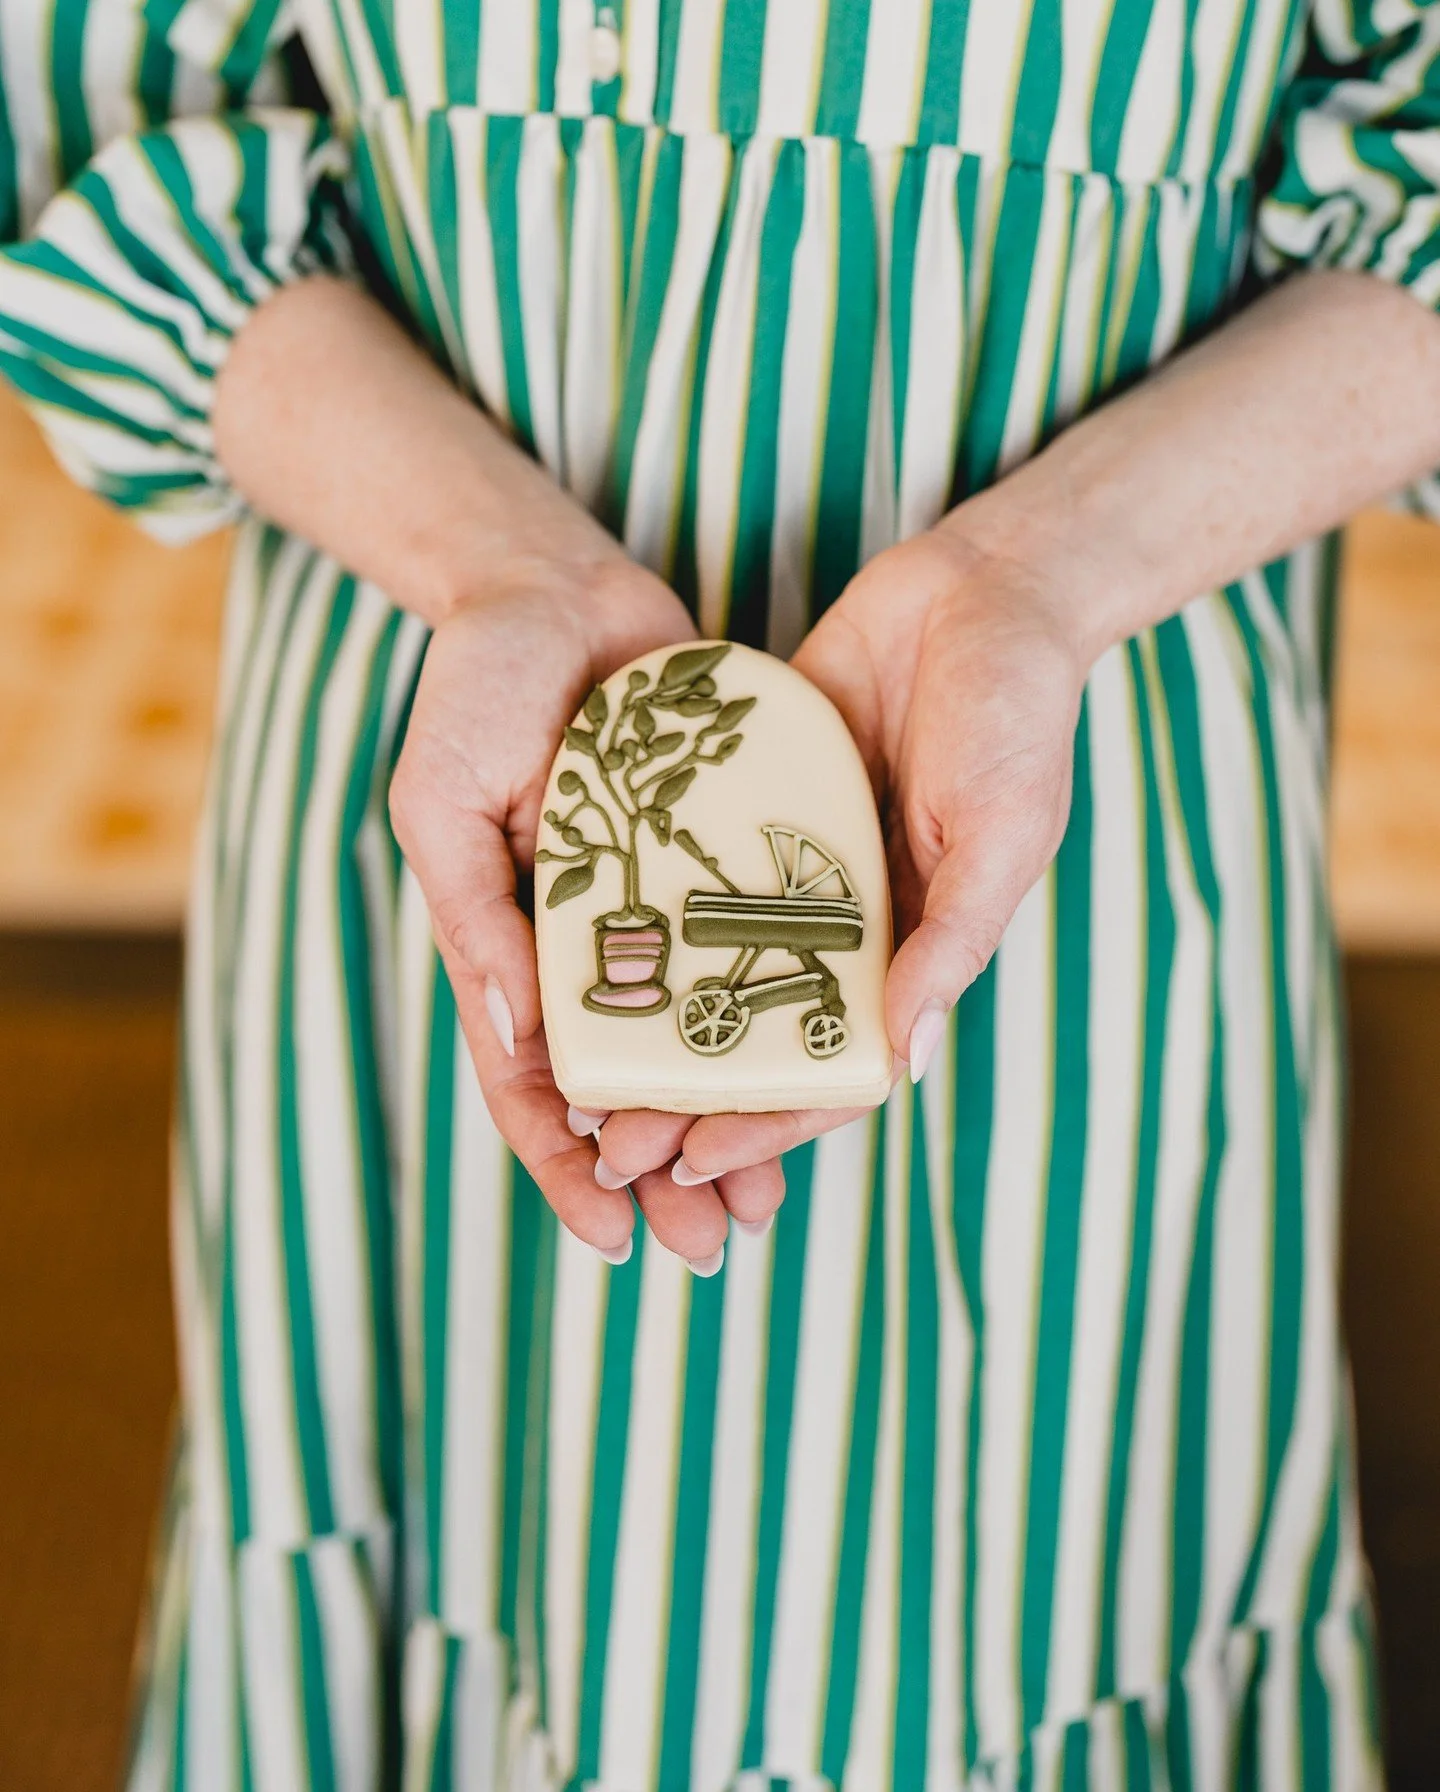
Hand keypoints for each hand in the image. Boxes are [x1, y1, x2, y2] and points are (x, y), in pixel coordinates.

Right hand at [388, 557, 786, 1265]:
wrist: (560, 588)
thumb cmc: (479, 689)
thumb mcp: (443, 797)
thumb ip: (472, 912)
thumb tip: (517, 1037)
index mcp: (509, 948)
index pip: (531, 1085)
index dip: (565, 1168)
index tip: (614, 1236)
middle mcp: (585, 948)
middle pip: (623, 1090)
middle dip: (662, 1176)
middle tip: (715, 1247)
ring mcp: (654, 912)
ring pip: (694, 1046)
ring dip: (726, 1124)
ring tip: (772, 1200)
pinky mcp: (716, 864)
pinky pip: (748, 957)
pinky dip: (772, 1021)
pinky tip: (815, 1071)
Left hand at [592, 524, 1088, 1191]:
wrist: (985, 588)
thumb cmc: (1018, 716)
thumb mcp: (1002, 830)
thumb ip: (954, 941)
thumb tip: (902, 1063)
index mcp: (913, 948)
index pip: (835, 1065)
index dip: (769, 1122)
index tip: (692, 1160)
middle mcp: (848, 920)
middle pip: (759, 1031)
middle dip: (692, 1095)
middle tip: (608, 1141)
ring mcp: (798, 862)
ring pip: (716, 964)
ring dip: (658, 1024)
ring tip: (581, 1068)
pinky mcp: (759, 798)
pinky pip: (697, 869)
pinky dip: (651, 915)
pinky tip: (583, 946)